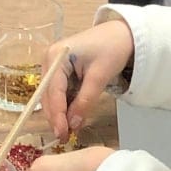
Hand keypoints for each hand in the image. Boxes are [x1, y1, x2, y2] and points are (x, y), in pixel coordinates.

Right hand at [41, 20, 134, 139]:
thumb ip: (85, 101)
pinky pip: (59, 92)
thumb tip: (73, 124)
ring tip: (68, 130)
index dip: (56, 114)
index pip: (53, 91)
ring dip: (59, 113)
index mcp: (56, 56)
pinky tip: (71, 117)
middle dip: (56, 116)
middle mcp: (48, 60)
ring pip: (52, 96)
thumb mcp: (99, 76)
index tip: (62, 133)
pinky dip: (65, 105)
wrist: (122, 34)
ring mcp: (52, 66)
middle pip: (48, 95)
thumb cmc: (111, 49)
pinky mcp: (59, 71)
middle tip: (64, 136)